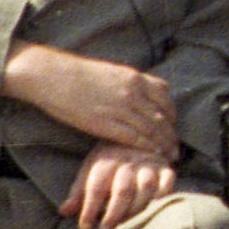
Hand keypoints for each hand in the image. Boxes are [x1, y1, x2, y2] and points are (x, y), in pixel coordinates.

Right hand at [1, 41, 179, 160]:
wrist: (52, 75)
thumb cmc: (77, 74)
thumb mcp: (111, 72)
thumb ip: (129, 83)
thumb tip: (141, 90)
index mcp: (134, 78)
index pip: (165, 98)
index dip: (172, 115)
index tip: (173, 126)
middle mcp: (133, 92)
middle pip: (162, 116)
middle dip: (171, 134)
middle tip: (176, 148)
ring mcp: (121, 108)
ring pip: (152, 129)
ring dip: (163, 145)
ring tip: (169, 157)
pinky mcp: (106, 123)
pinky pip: (134, 138)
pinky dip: (147, 148)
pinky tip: (152, 155)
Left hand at [59, 140, 175, 228]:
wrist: (135, 135)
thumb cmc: (109, 160)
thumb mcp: (90, 170)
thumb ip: (78, 192)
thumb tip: (64, 212)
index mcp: (105, 161)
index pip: (96, 187)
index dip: (89, 208)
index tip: (85, 227)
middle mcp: (128, 162)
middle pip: (123, 190)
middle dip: (114, 212)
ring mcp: (148, 164)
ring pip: (146, 187)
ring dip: (137, 207)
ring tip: (127, 222)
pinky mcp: (165, 167)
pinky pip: (168, 180)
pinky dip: (163, 193)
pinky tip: (155, 205)